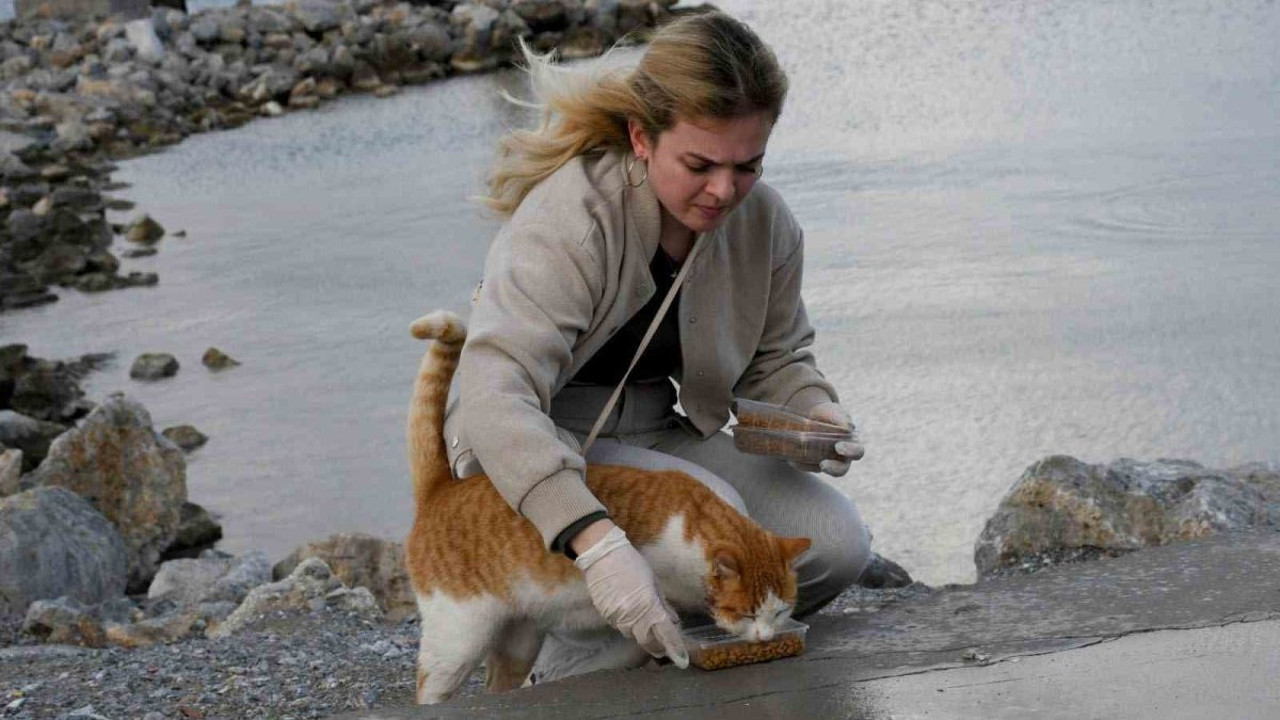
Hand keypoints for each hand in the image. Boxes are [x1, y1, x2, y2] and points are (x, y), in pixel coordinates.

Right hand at [573, 525, 688, 667]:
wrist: (602, 556)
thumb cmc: (632, 564)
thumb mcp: (653, 582)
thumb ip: (663, 605)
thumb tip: (673, 621)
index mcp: (648, 605)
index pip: (665, 633)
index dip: (675, 648)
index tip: (683, 661)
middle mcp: (632, 616)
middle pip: (648, 642)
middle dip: (658, 646)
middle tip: (665, 644)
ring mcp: (617, 618)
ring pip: (633, 635)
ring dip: (643, 633)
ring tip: (646, 620)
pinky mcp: (605, 616)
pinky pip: (620, 626)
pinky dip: (629, 623)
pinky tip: (629, 610)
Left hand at [790, 401, 863, 476]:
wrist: (810, 415)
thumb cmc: (829, 414)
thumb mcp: (835, 412)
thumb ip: (842, 418)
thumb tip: (847, 427)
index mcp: (851, 445)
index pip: (857, 453)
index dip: (851, 452)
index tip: (839, 446)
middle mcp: (840, 458)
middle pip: (841, 470)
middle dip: (833, 469)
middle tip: (823, 464)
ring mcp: (824, 463)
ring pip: (819, 469)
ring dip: (811, 464)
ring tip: (801, 454)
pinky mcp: (808, 464)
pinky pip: (803, 466)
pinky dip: (797, 461)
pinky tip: (792, 453)